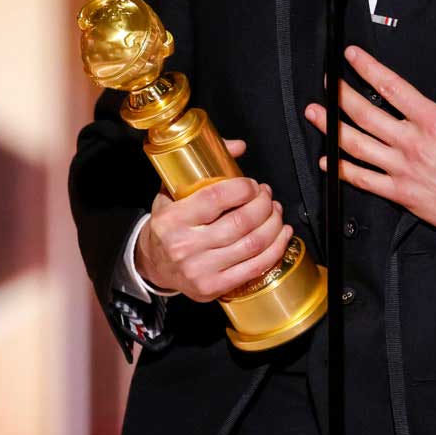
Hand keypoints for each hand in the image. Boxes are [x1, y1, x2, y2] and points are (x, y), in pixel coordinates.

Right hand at [134, 140, 293, 301]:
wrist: (153, 264)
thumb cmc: (168, 224)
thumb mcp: (173, 191)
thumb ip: (203, 166)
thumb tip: (238, 146)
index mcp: (172, 219)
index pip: (215, 198)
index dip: (243, 188)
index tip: (252, 184)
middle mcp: (184, 246)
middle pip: (241, 222)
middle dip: (264, 204)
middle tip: (267, 196)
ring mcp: (200, 270)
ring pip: (253, 244)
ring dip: (273, 224)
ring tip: (275, 212)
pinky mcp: (213, 288)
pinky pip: (255, 268)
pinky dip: (275, 249)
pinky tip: (282, 234)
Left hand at [303, 40, 435, 266]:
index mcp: (435, 123)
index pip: (392, 88)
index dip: (368, 68)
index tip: (351, 56)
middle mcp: (413, 145)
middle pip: (365, 114)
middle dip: (340, 95)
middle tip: (327, 82)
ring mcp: (403, 171)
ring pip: (357, 145)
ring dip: (331, 128)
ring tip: (314, 114)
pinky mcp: (402, 194)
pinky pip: (364, 181)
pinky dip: (342, 170)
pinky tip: (328, 161)